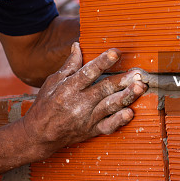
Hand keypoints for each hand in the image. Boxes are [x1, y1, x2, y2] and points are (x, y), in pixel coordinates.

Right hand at [20, 42, 145, 157]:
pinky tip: (130, 113)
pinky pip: (108, 126)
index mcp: (68, 88)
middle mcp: (78, 103)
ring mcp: (86, 118)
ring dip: (126, 96)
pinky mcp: (92, 130)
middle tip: (138, 72)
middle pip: (103, 88)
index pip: (88, 72)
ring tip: (140, 87)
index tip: (115, 52)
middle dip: (122, 80)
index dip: (102, 62)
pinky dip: (119, 121)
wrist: (39, 134)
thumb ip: (69, 65)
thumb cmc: (45, 105)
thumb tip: (77, 46)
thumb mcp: (52, 82)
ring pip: (109, 105)